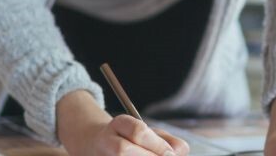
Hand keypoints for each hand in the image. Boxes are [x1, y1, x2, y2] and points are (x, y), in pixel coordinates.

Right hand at [56, 91, 189, 155]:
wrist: (98, 145)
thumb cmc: (132, 140)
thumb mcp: (151, 134)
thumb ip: (167, 141)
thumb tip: (177, 152)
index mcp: (120, 124)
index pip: (138, 131)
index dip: (156, 145)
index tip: (170, 154)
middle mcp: (105, 140)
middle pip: (123, 150)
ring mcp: (99, 154)